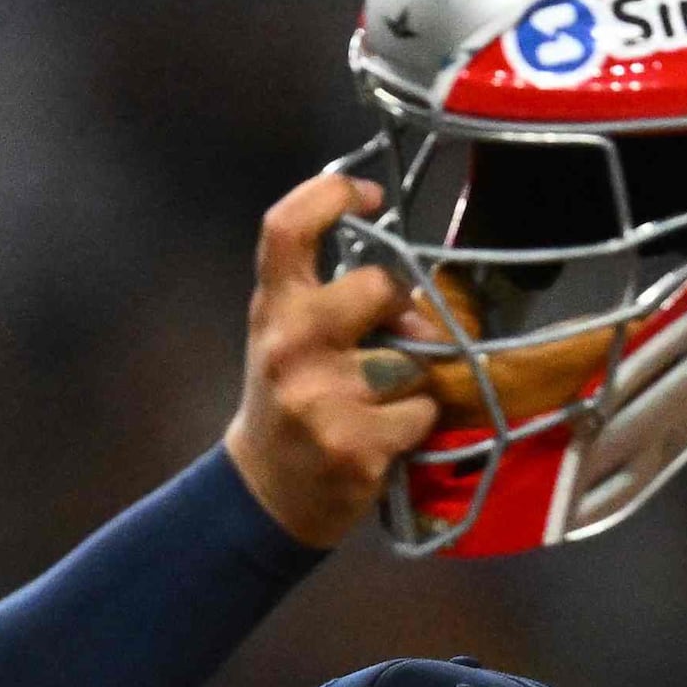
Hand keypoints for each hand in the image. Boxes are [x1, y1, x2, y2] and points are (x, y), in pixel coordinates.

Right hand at [224, 171, 437, 547]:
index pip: (286, 227)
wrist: (265, 493)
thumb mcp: (285, 335)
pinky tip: (384, 436)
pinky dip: (416, 424)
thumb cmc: (288, 401)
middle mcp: (288, 346)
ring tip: (379, 402)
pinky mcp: (353, 447)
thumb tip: (412, 289)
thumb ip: (327, 296)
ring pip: (410, 361)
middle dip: (401, 310)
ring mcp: (319, 400)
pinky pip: (421, 412)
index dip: (331, 194)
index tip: (369, 196)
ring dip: (411, 380)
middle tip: (397, 336)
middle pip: (378, 288)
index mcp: (272, 309)